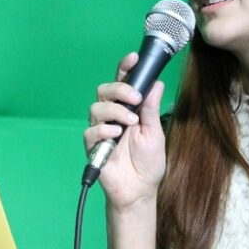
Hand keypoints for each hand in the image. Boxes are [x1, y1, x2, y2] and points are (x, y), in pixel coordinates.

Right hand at [84, 53, 166, 210]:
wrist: (140, 190)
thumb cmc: (148, 162)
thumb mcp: (155, 132)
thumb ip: (151, 109)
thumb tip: (156, 82)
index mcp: (128, 109)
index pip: (123, 82)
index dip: (125, 68)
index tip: (133, 58)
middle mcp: (112, 115)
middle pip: (104, 90)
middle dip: (119, 89)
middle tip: (135, 99)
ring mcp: (101, 130)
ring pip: (96, 107)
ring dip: (114, 111)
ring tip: (129, 123)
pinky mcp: (92, 145)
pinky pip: (91, 130)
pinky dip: (104, 129)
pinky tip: (116, 135)